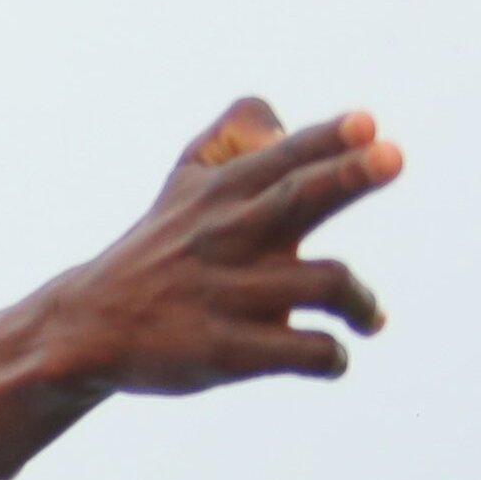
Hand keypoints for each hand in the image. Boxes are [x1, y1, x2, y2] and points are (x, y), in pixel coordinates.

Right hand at [0, 99, 400, 479]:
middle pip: (299, 197)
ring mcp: (224, 295)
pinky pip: (305, 350)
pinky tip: (332, 358)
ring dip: (363, 302)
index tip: (369, 124)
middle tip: (395, 158)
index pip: (283, 156)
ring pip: (327, 283)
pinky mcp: (222, 352)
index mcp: (219, 193)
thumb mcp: (185, 180)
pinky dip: (332, 356)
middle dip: (349, 175)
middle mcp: (224, 236)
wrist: (85, 327)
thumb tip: (290, 122)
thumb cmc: (157, 249)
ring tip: (370, 318)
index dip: (328, 138)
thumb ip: (238, 135)